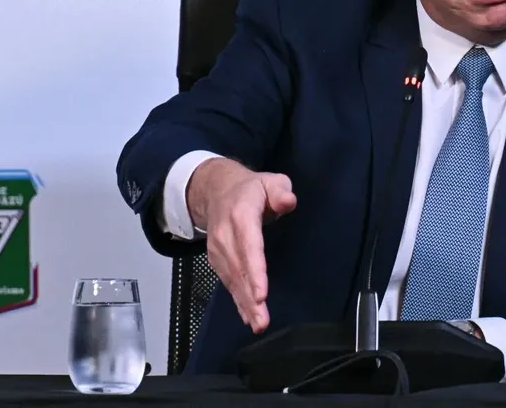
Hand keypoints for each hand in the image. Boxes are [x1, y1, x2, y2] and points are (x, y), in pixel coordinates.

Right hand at [187, 158, 296, 333]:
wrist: (217, 191)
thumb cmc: (252, 190)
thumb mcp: (270, 181)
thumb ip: (280, 191)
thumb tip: (288, 202)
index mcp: (241, 214)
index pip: (249, 246)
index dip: (255, 271)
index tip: (261, 294)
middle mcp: (225, 235)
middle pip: (239, 269)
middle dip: (250, 297)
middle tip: (262, 321)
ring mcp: (218, 249)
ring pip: (232, 280)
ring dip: (245, 304)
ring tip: (259, 324)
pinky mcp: (217, 260)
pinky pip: (228, 283)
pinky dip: (238, 301)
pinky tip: (248, 317)